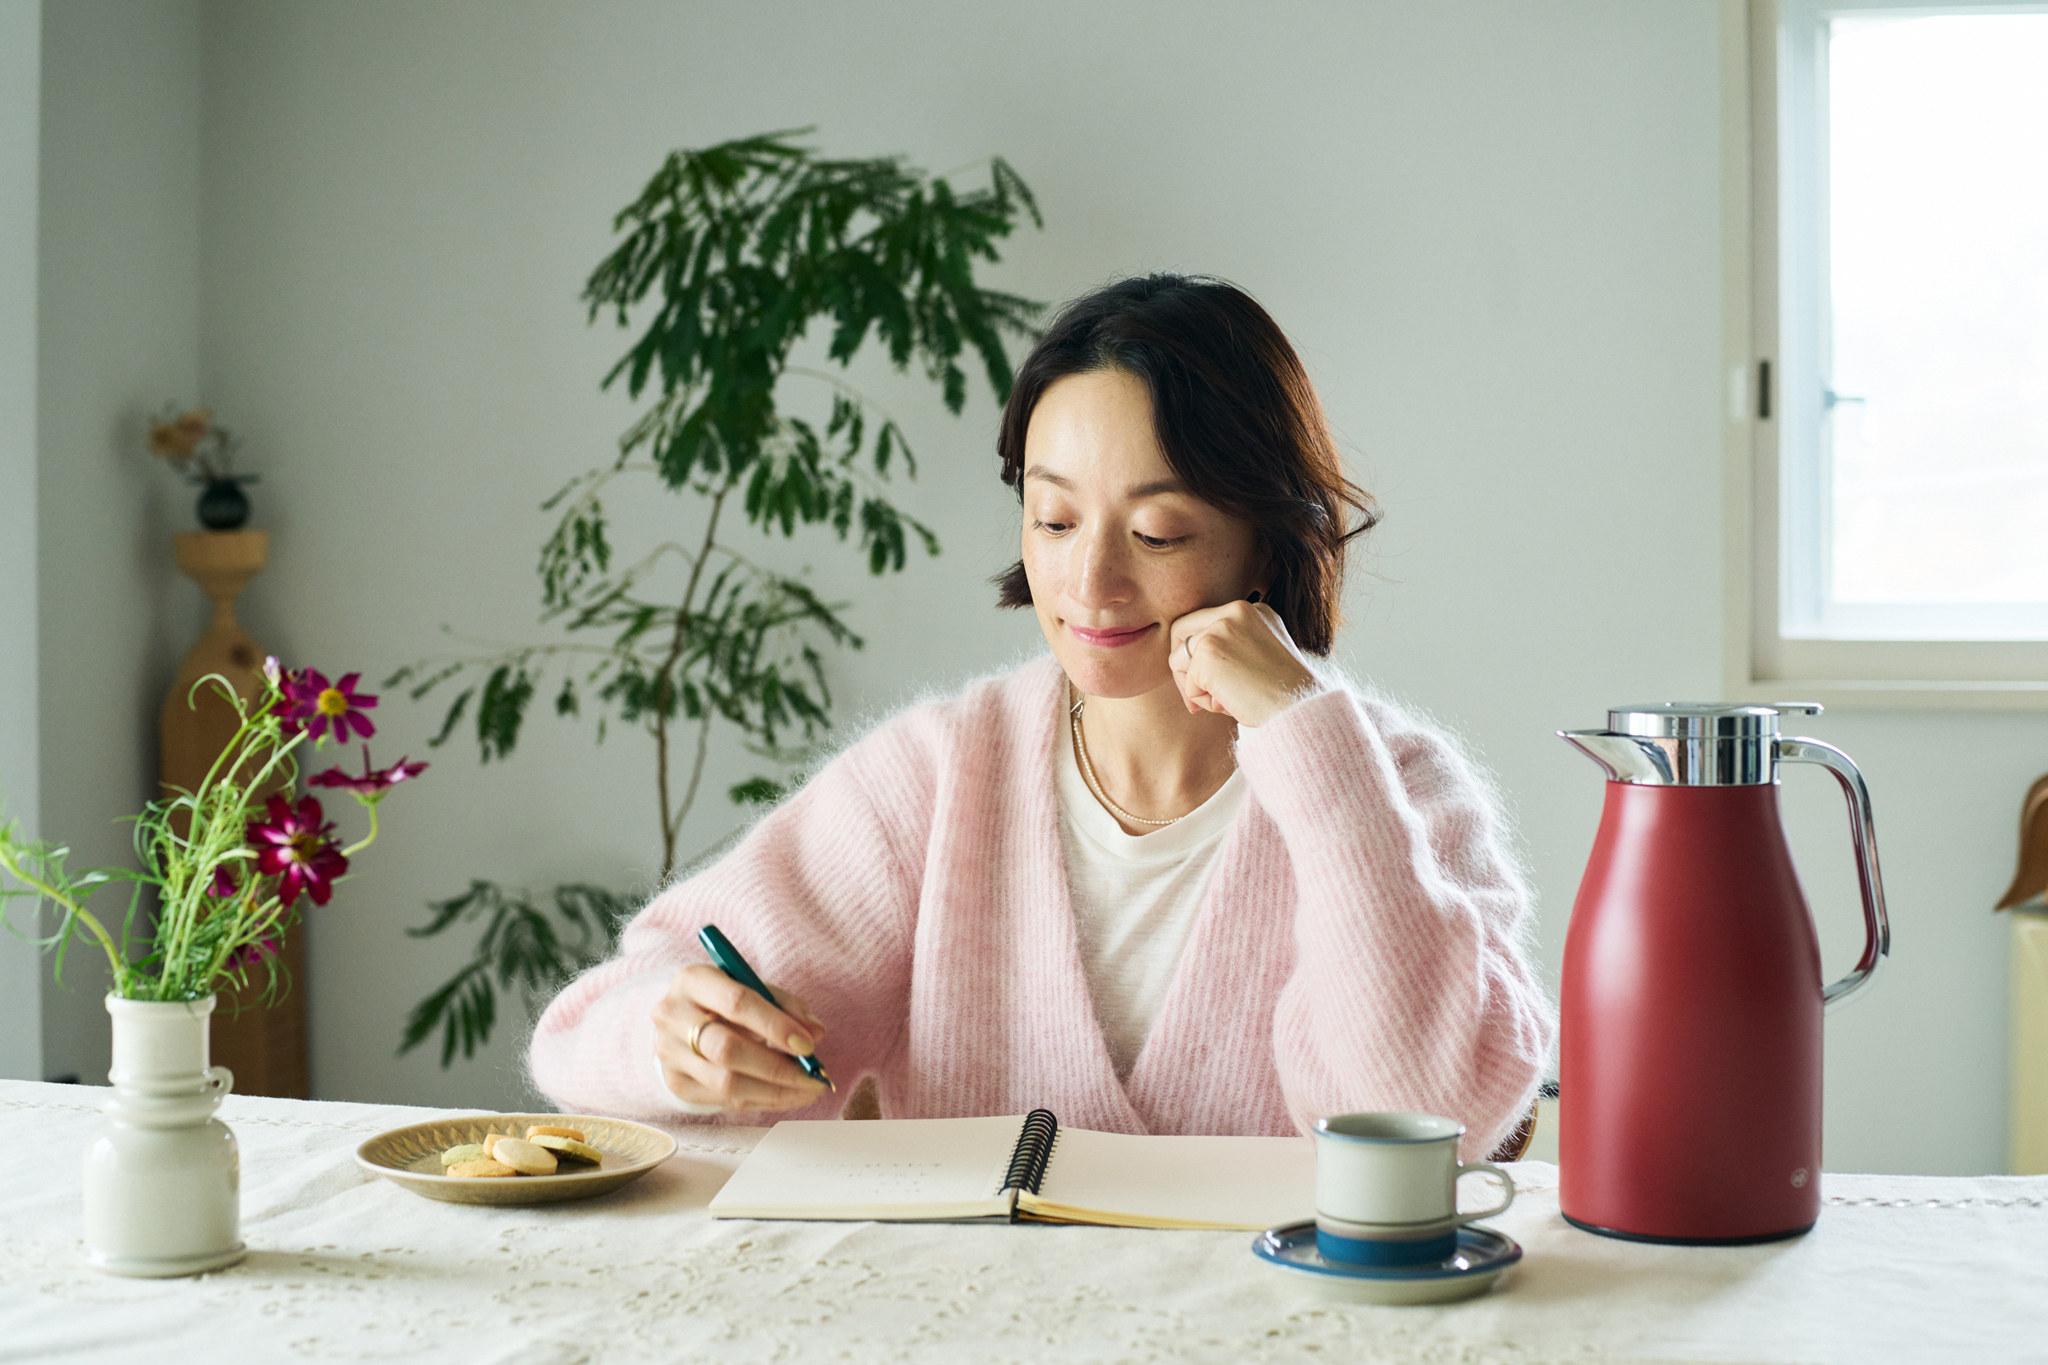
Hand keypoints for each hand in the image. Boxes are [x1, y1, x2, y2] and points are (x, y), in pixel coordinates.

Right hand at [652, 964, 829, 1111]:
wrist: (684, 1019)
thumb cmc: (727, 1000)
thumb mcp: (756, 988)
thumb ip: (788, 1006)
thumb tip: (815, 1032)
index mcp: (693, 980)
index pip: (736, 1003)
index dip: (775, 1025)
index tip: (807, 1045)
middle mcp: (673, 1015)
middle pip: (727, 1049)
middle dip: (777, 1067)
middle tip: (812, 1076)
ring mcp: (669, 1053)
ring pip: (726, 1082)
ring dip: (774, 1091)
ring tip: (807, 1089)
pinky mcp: (676, 1082)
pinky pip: (724, 1100)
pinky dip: (762, 1100)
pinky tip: (786, 1095)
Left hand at [1168, 600, 1319, 726]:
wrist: (1300, 709)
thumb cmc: (1285, 695)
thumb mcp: (1261, 658)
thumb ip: (1233, 649)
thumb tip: (1191, 663)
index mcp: (1253, 610)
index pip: (1205, 624)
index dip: (1198, 656)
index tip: (1210, 684)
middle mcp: (1236, 610)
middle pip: (1182, 631)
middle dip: (1182, 667)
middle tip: (1196, 698)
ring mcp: (1220, 628)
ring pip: (1179, 659)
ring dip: (1196, 688)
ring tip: (1227, 703)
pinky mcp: (1208, 651)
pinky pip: (1187, 683)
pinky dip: (1203, 701)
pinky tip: (1231, 704)